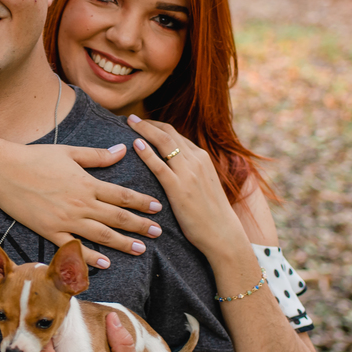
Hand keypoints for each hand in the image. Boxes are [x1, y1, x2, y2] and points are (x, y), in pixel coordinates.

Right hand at [0, 141, 162, 268]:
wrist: (4, 171)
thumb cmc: (35, 157)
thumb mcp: (69, 152)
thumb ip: (98, 156)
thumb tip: (122, 150)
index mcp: (86, 183)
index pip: (121, 195)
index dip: (141, 202)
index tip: (156, 208)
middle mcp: (80, 204)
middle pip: (116, 217)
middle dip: (139, 225)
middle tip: (158, 232)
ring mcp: (65, 220)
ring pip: (101, 235)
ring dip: (122, 243)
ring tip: (140, 249)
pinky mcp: (49, 232)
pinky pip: (73, 248)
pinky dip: (90, 257)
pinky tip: (105, 263)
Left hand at [127, 116, 247, 257]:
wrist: (223, 233)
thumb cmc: (210, 213)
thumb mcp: (203, 184)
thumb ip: (190, 171)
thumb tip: (172, 166)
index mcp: (202, 157)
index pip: (176, 134)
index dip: (157, 126)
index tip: (142, 123)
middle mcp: (196, 160)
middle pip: (168, 133)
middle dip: (148, 123)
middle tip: (130, 118)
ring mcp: (188, 173)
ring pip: (164, 142)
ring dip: (144, 129)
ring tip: (129, 122)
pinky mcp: (179, 189)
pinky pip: (159, 166)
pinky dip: (147, 152)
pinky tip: (135, 144)